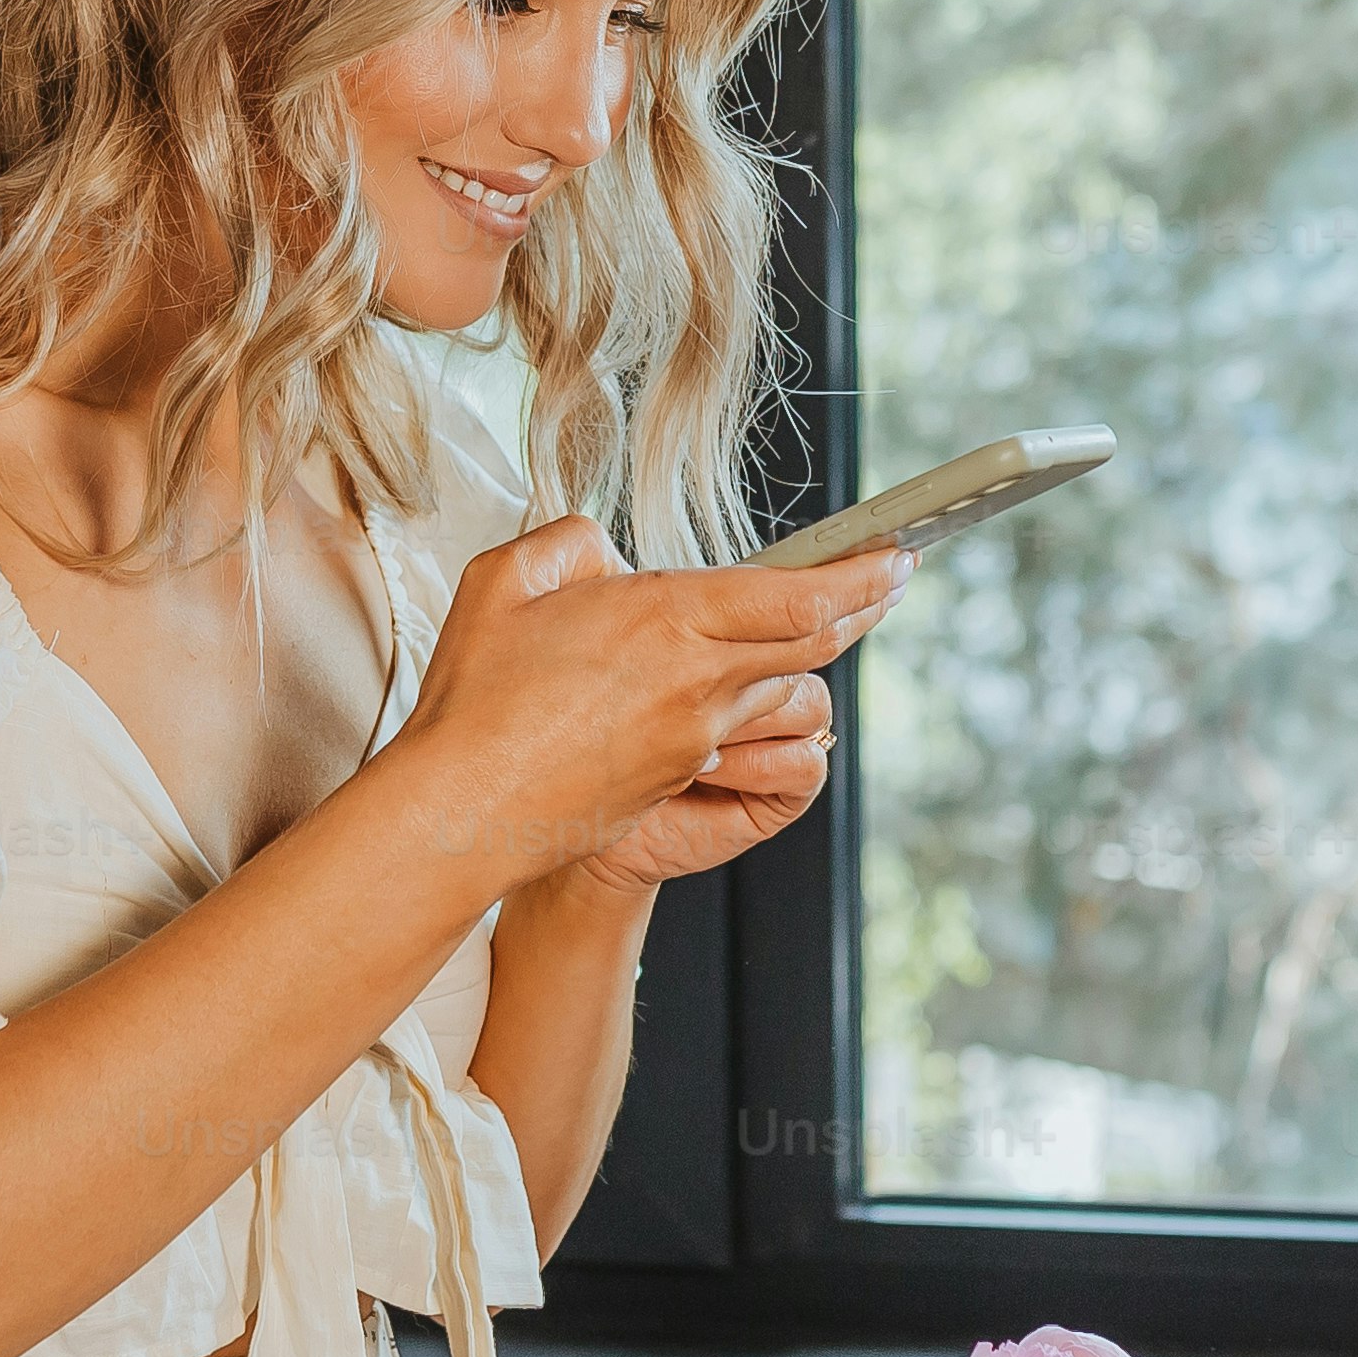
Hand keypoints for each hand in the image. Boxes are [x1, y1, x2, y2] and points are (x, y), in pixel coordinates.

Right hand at [378, 519, 894, 902]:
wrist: (462, 811)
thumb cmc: (473, 698)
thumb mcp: (505, 580)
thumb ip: (569, 545)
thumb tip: (606, 555)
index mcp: (664, 621)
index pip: (795, 598)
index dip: (859, 575)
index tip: (895, 556)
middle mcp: (696, 683)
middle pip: (814, 645)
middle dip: (864, 607)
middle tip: (893, 580)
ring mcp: (691, 737)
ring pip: (777, 690)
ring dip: (804, 657)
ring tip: (817, 624)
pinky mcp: (675, 776)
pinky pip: (731, 730)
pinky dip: (742, 700)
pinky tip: (720, 683)